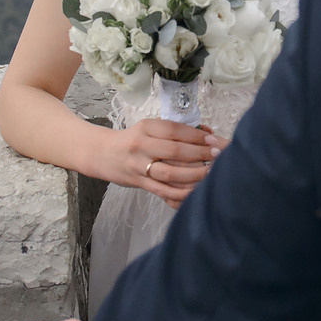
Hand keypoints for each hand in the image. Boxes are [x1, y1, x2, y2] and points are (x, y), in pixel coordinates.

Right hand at [110, 117, 224, 204]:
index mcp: (145, 127)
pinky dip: (182, 193)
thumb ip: (174, 131)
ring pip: (170, 173)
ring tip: (212, 172)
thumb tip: (206, 131)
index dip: (196, 135)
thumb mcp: (149, 128)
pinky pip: (164, 191)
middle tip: (219, 155)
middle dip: (200, 154)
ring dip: (194, 174)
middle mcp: (141, 146)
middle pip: (175, 151)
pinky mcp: (140, 183)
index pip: (174, 130)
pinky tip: (196, 190)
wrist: (102, 154)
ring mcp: (139, 167)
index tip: (213, 138)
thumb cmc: (132, 140)